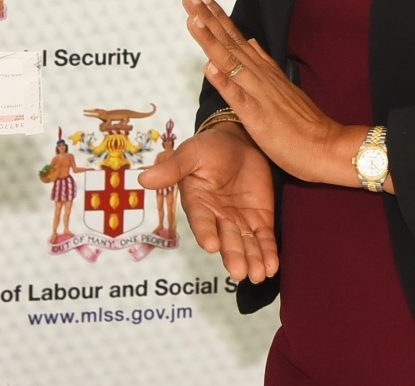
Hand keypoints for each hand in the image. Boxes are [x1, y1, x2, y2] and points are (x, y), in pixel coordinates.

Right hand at [137, 121, 277, 282]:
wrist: (241, 140)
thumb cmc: (211, 147)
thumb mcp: (191, 153)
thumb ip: (172, 167)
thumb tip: (143, 179)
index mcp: (198, 203)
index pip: (201, 221)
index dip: (205, 233)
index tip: (211, 245)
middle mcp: (217, 218)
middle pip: (226, 239)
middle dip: (233, 255)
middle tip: (239, 272)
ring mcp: (239, 221)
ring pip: (246, 244)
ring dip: (252, 260)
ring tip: (258, 275)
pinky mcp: (260, 220)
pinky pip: (264, 239)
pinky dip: (268, 253)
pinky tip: (271, 267)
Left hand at [182, 0, 354, 186]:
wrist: (327, 147)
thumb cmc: (305, 124)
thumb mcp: (282, 86)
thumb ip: (265, 63)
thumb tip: (250, 41)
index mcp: (264, 70)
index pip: (236, 38)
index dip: (217, 17)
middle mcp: (260, 75)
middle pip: (229, 42)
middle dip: (207, 17)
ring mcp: (260, 93)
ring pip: (230, 62)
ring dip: (211, 39)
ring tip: (194, 18)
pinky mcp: (259, 116)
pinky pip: (238, 97)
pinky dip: (223, 81)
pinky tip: (208, 67)